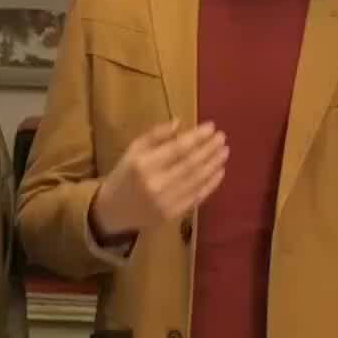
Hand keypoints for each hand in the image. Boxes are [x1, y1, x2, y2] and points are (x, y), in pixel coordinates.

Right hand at [90, 119, 228, 241]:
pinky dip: (211, 184)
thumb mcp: (133, 150)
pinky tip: (219, 172)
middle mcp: (156, 184)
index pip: (177, 148)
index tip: (211, 127)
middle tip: (222, 138)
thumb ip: (155, 135)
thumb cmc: (124, 175)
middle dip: (209, 149)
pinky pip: (197, 197)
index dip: (197, 137)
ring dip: (213, 164)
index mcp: (143, 165)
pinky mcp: (173, 214)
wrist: (113, 212)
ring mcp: (166, 202)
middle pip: (190, 164)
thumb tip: (180, 123)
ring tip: (224, 152)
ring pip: (196, 180)